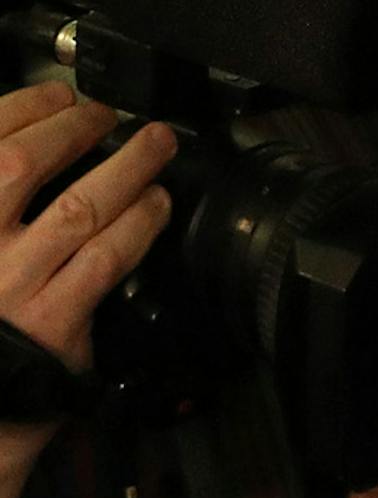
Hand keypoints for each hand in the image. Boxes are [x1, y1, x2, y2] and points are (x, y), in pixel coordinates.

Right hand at [0, 81, 174, 497]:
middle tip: (111, 111)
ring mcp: (12, 280)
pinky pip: (107, 261)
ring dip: (123, 170)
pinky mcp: (55, 320)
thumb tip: (30, 148)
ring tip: (155, 146)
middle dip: (74, 126)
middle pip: (22, 163)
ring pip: (76, 208)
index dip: (22, 107)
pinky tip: (158, 205)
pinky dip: (138, 226)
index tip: (59, 92)